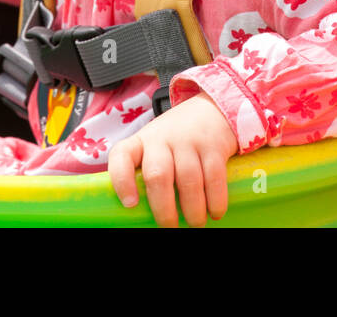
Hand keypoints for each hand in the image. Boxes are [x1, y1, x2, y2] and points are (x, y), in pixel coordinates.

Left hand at [107, 92, 238, 226]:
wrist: (211, 110)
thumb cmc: (176, 140)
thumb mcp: (155, 147)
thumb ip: (147, 174)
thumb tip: (143, 214)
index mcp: (141, 142)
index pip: (122, 157)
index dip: (122, 181)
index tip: (130, 204)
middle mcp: (161, 138)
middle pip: (158, 175)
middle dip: (163, 208)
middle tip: (169, 227)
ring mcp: (188, 140)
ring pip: (188, 180)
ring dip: (193, 210)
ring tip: (195, 223)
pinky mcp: (213, 145)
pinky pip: (214, 177)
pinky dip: (215, 200)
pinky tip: (215, 212)